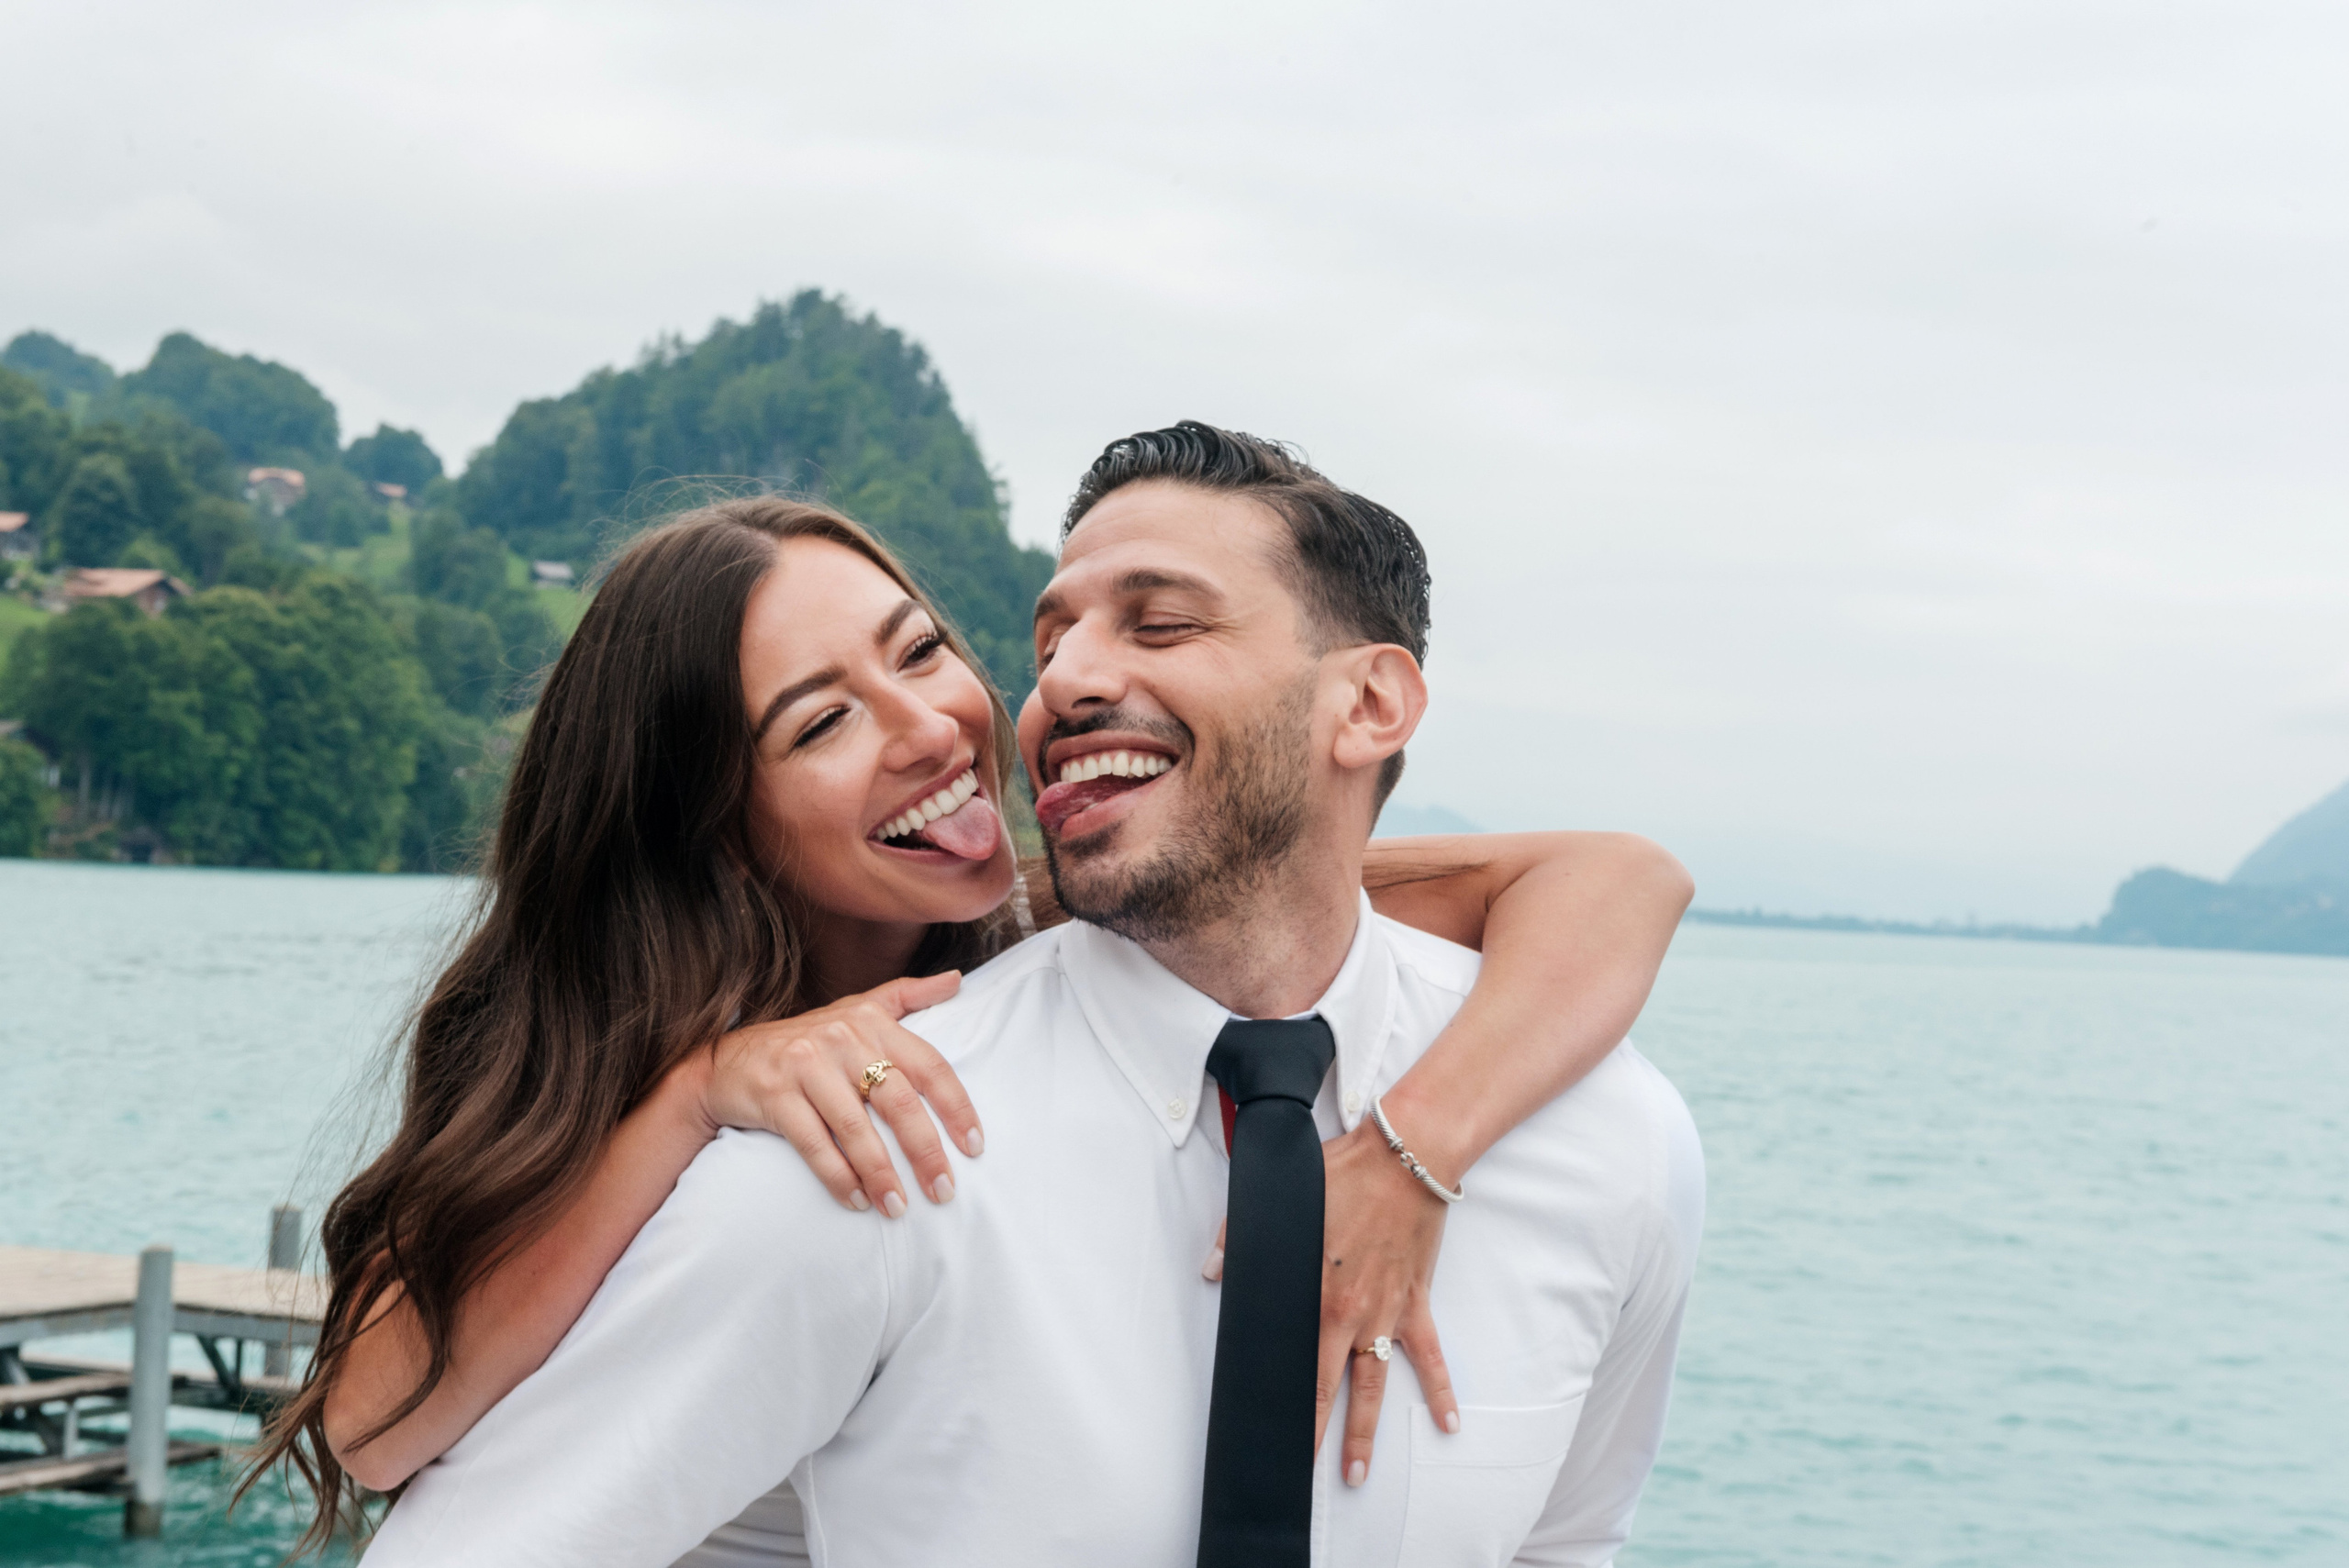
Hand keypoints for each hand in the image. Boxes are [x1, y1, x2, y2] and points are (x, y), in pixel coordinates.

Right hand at [698, 971, 979, 1217]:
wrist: (725, 1062)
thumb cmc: (806, 1041)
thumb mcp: (855, 1009)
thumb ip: (907, 995)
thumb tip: (959, 978)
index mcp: (871, 1021)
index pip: (930, 1066)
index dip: (957, 1107)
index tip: (975, 1146)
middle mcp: (842, 1039)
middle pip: (899, 1101)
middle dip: (926, 1152)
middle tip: (944, 1191)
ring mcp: (806, 1066)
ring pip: (857, 1129)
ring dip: (882, 1175)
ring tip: (899, 1208)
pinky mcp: (775, 1095)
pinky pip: (816, 1145)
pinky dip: (839, 1177)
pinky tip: (857, 1200)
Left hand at [1201, 1115, 1459, 1485]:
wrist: (1409, 1155)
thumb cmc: (1345, 1171)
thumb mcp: (1282, 1197)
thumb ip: (1240, 1235)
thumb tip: (1213, 1272)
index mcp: (1313, 1291)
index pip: (1288, 1358)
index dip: (1274, 1398)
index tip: (1261, 1430)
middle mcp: (1349, 1313)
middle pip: (1326, 1388)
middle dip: (1313, 1436)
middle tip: (1300, 1478)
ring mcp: (1386, 1312)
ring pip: (1374, 1385)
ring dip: (1366, 1432)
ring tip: (1356, 1474)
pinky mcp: (1416, 1302)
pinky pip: (1429, 1356)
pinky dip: (1440, 1390)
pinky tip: (1449, 1423)